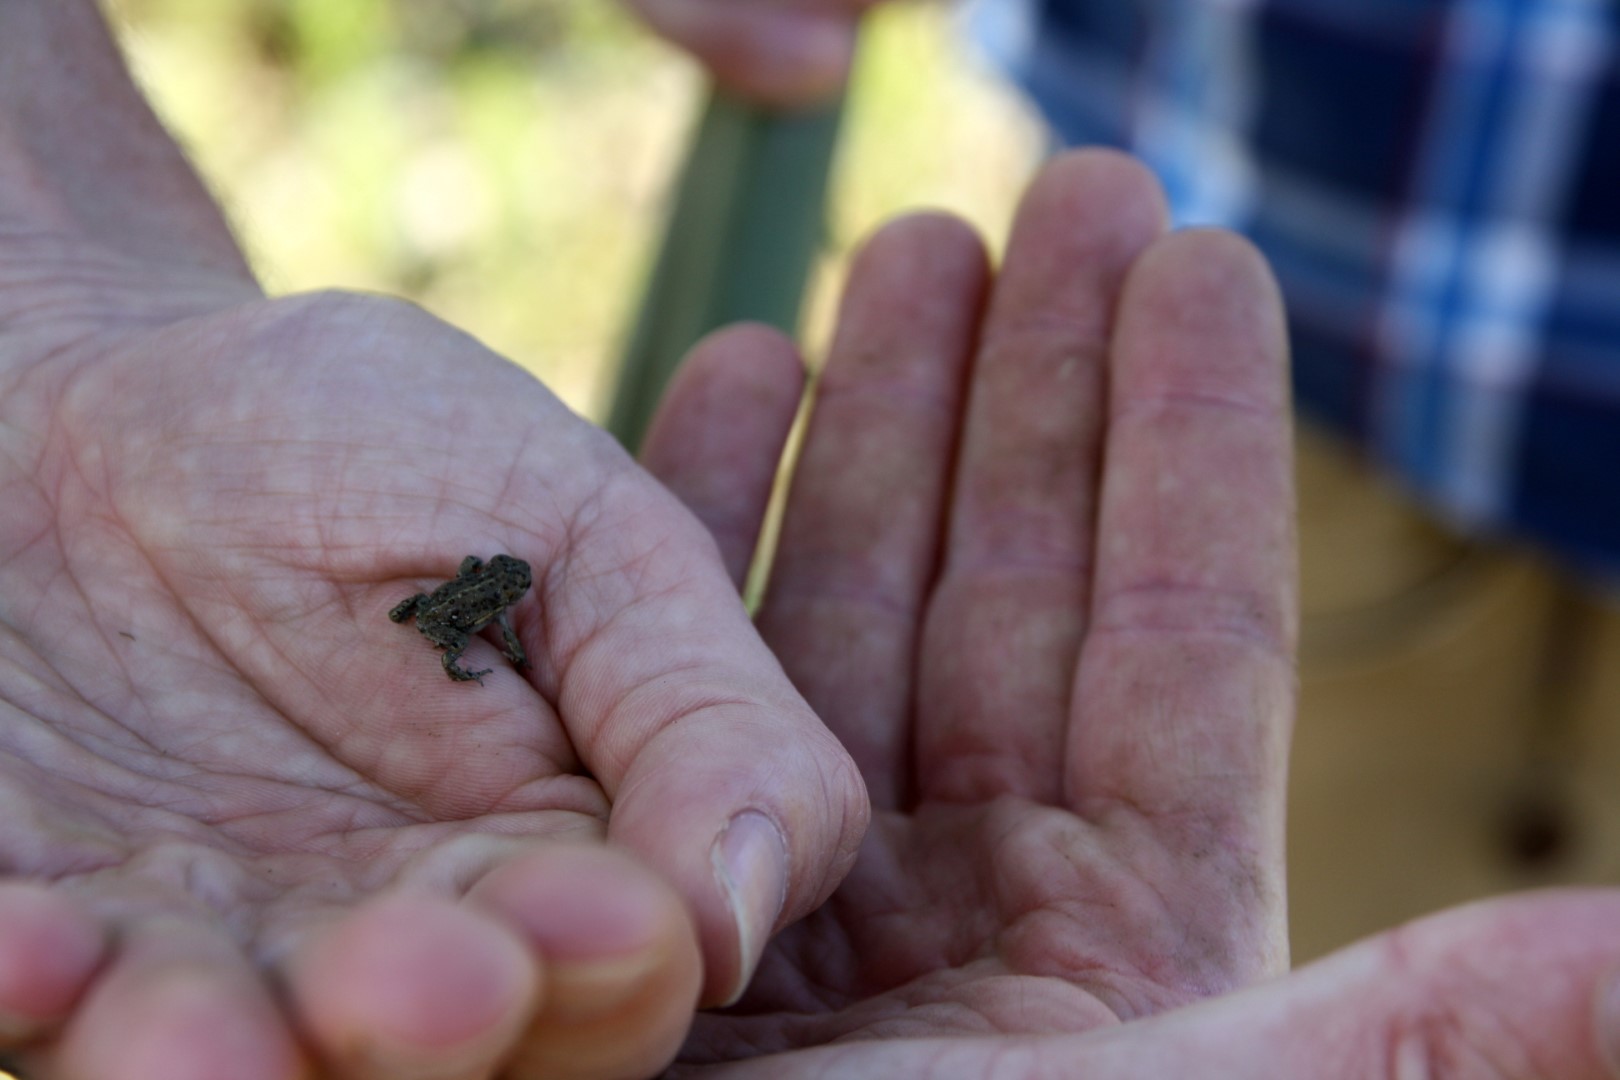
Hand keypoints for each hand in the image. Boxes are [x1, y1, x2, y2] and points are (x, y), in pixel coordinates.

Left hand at [0, 4, 864, 1077]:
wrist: (109, 407)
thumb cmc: (382, 447)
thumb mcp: (578, 530)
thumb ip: (698, 708)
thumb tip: (749, 908)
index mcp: (545, 859)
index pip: (611, 964)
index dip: (611, 962)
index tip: (615, 917)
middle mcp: (378, 939)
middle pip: (429, 1056)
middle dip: (428, 1031)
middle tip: (417, 987)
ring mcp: (192, 947)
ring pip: (222, 1058)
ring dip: (212, 1063)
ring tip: (201, 1034)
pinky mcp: (31, 926)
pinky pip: (22, 989)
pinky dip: (27, 983)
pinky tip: (27, 942)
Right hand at [643, 149, 1619, 1075]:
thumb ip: (1425, 1042)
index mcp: (1126, 914)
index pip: (1177, 620)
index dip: (1192, 430)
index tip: (1203, 252)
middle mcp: (975, 874)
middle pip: (1022, 569)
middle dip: (1040, 373)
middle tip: (1059, 187)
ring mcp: (810, 859)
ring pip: (866, 582)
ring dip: (889, 408)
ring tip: (906, 242)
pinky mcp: (663, 859)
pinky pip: (690, 648)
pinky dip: (715, 504)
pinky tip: (740, 366)